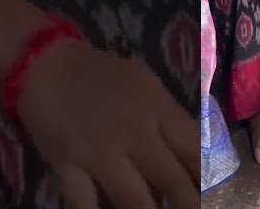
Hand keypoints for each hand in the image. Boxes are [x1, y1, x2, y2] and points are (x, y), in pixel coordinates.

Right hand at [17, 41, 200, 208]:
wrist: (46, 64)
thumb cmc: (101, 73)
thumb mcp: (146, 84)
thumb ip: (169, 117)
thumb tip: (195, 151)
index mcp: (158, 109)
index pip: (196, 150)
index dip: (209, 179)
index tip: (214, 195)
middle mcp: (135, 133)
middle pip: (172, 181)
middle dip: (188, 205)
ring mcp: (100, 152)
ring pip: (135, 201)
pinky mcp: (67, 166)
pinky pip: (85, 204)